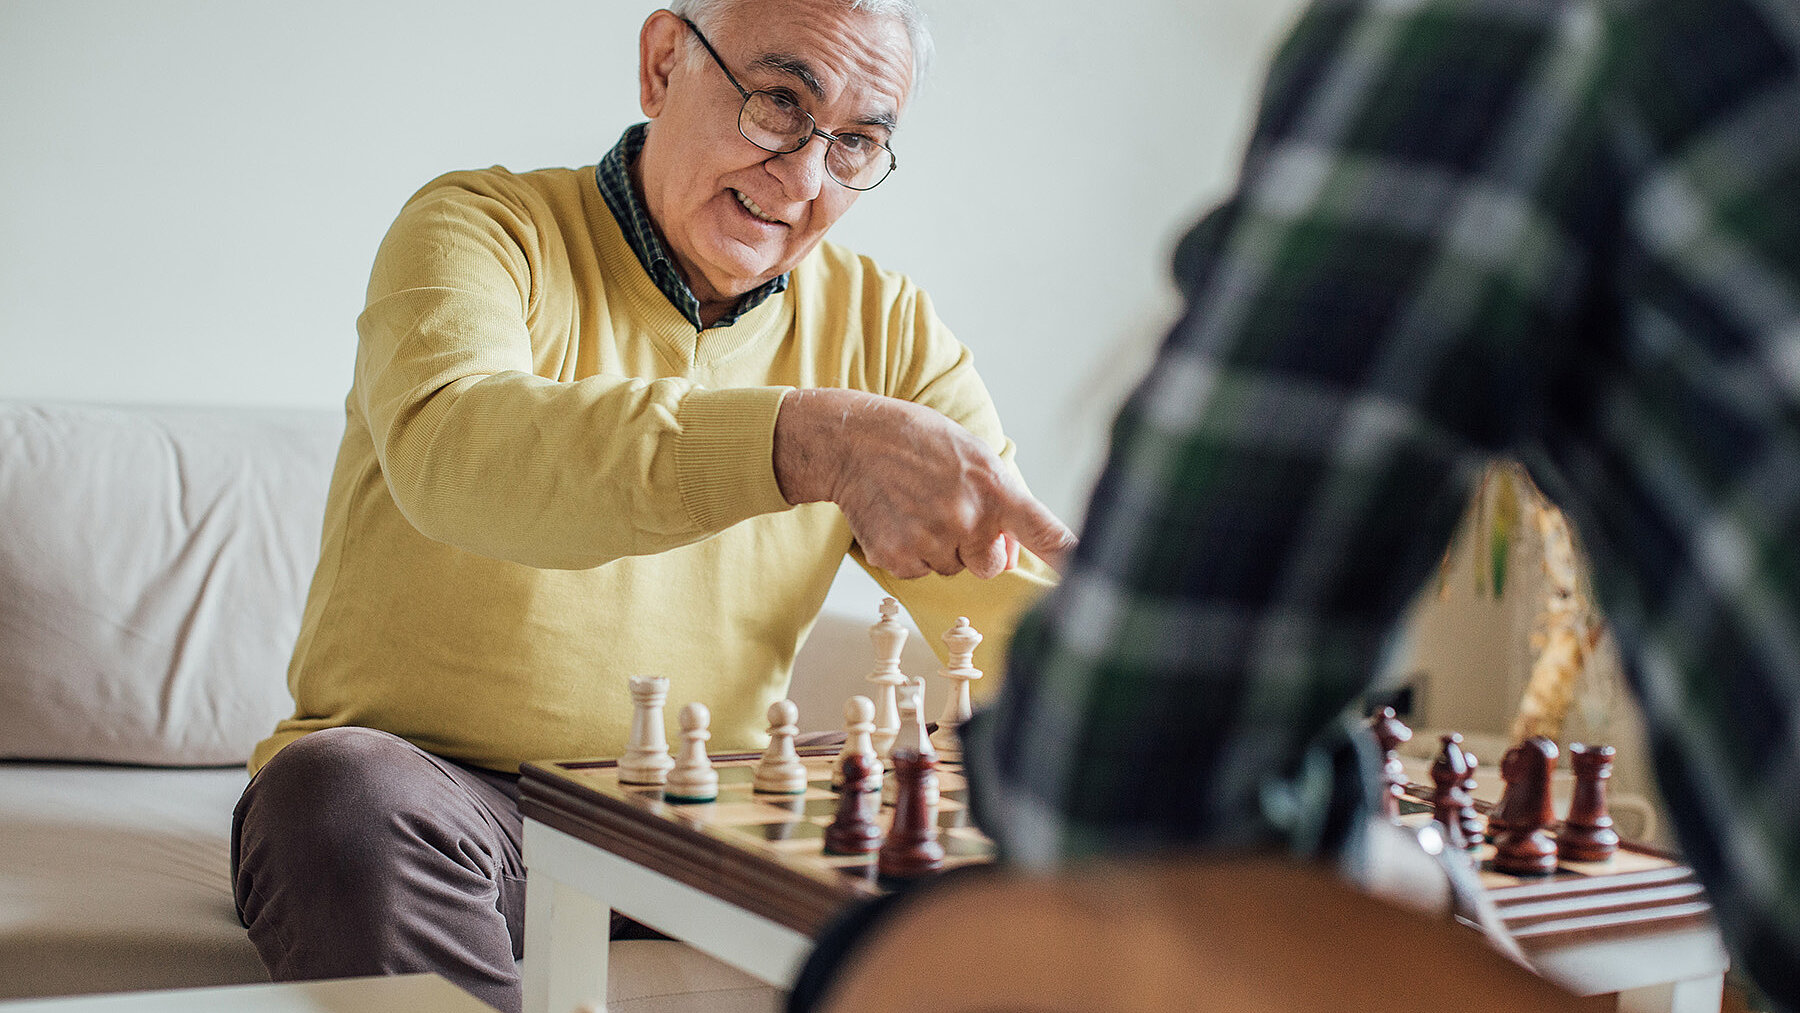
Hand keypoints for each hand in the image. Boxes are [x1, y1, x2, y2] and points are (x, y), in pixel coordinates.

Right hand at [773, 389, 1075, 578]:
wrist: (854, 441)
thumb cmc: (920, 442)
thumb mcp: (974, 457)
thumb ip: (1002, 504)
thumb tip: (1009, 556)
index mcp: (995, 490)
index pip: (1044, 532)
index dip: (1069, 559)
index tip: (1089, 576)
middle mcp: (968, 520)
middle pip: (989, 565)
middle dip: (975, 547)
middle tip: (948, 509)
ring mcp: (932, 542)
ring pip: (951, 568)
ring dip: (939, 547)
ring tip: (916, 505)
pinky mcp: (899, 558)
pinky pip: (918, 571)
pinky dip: (909, 552)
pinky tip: (897, 518)